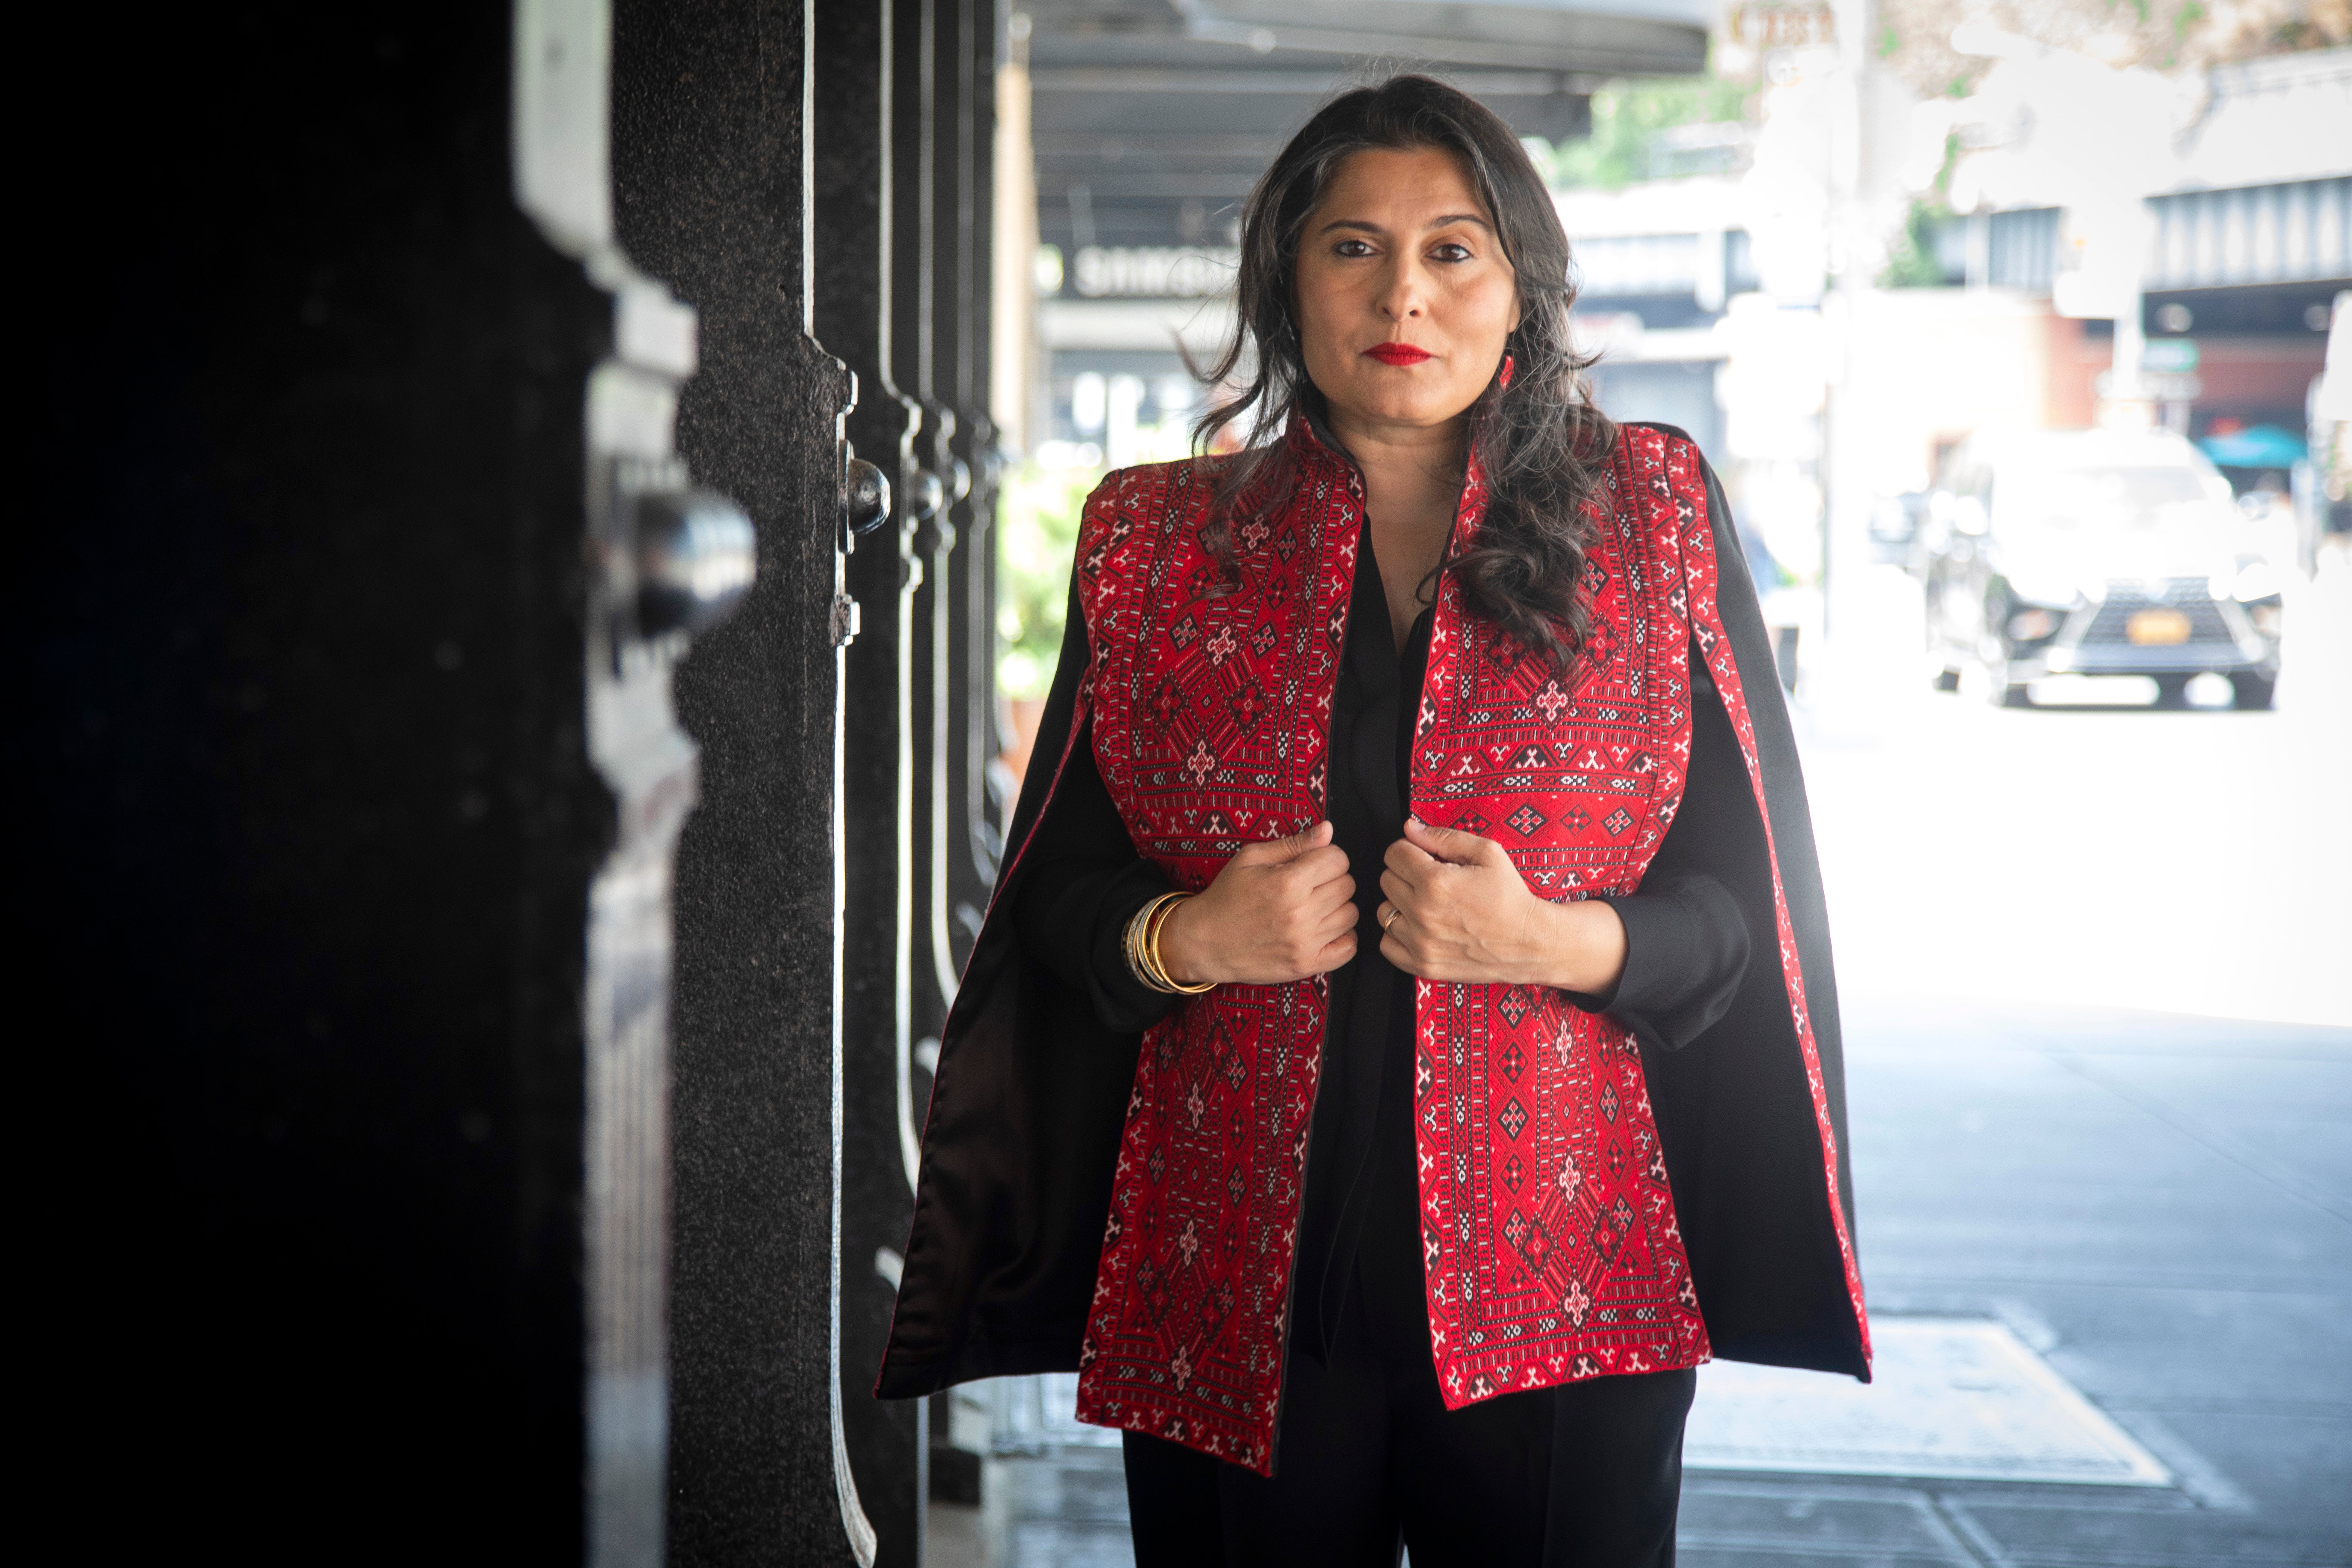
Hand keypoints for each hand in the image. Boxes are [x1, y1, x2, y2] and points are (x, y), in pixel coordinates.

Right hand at [1157, 821, 1357, 985]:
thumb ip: (1294, 843)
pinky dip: (1342, 937)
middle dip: (1331, 880)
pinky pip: (1348, 949)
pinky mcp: (1306, 966)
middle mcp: (1300, 913)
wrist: (1204, 941)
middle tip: (1309, 886)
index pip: (1338, 859)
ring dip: (1336, 907)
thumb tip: (1328, 830)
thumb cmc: (1227, 896)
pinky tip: (1324, 930)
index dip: (1327, 857)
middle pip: (1347, 885)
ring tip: (1313, 907)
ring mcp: (1305, 943)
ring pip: (1350, 914)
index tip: (1312, 864)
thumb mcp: (1251, 858)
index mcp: (1288, 882)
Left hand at [1378, 817, 1625, 992]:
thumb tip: (1409, 828)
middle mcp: (1422, 913)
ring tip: (1427, 904)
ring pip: (1383, 912)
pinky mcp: (1423, 966)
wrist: (1530, 943)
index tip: (1425, 857)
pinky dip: (1398, 935)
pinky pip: (1386, 944)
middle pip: (1387, 880)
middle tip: (1431, 880)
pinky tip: (1419, 927)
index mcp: (1435, 882)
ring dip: (1400, 904)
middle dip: (1406, 874)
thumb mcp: (1487, 853)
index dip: (1410, 850)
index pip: (1394, 854)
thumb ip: (1444, 837)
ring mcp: (1420, 943)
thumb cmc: (1510, 896)